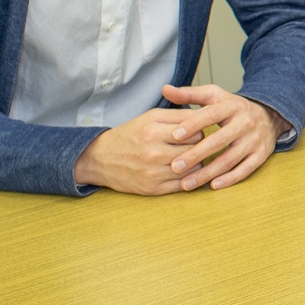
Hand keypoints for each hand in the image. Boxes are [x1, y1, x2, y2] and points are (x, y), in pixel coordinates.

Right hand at [72, 106, 198, 194]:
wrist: (100, 159)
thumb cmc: (130, 135)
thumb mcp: (150, 117)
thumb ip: (178, 114)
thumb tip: (205, 114)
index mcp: (153, 132)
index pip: (194, 131)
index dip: (199, 129)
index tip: (197, 130)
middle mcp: (153, 153)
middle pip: (195, 149)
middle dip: (199, 146)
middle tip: (195, 144)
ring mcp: (153, 173)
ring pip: (193, 168)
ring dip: (196, 162)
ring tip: (190, 156)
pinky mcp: (153, 189)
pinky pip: (184, 184)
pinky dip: (189, 177)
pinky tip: (185, 169)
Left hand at [155, 84, 288, 190]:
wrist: (269, 116)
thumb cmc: (233, 108)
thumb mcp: (214, 96)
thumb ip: (189, 94)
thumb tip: (165, 89)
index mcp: (232, 106)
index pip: (211, 115)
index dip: (193, 125)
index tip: (174, 136)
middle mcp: (246, 123)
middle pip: (219, 141)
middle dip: (195, 155)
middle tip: (175, 166)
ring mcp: (255, 140)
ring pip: (229, 159)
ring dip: (207, 173)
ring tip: (186, 183)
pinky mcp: (261, 155)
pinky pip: (245, 170)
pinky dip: (230, 179)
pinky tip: (213, 185)